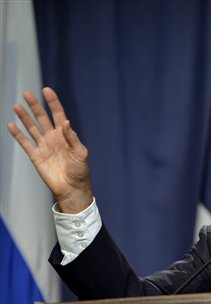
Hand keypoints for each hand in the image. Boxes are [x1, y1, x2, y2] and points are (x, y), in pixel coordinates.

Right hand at [7, 87, 92, 212]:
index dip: (53, 102)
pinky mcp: (35, 156)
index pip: (58, 114)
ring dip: (24, 117)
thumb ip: (72, 138)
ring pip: (31, 128)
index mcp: (65, 135)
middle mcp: (53, 138)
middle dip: (35, 106)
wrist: (72, 188)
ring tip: (16, 106)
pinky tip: (11, 125)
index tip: (47, 90)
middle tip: (27, 93)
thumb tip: (65, 122)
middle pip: (42, 118)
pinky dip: (17, 134)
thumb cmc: (80, 171)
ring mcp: (43, 146)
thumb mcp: (81, 153)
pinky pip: (25, 143)